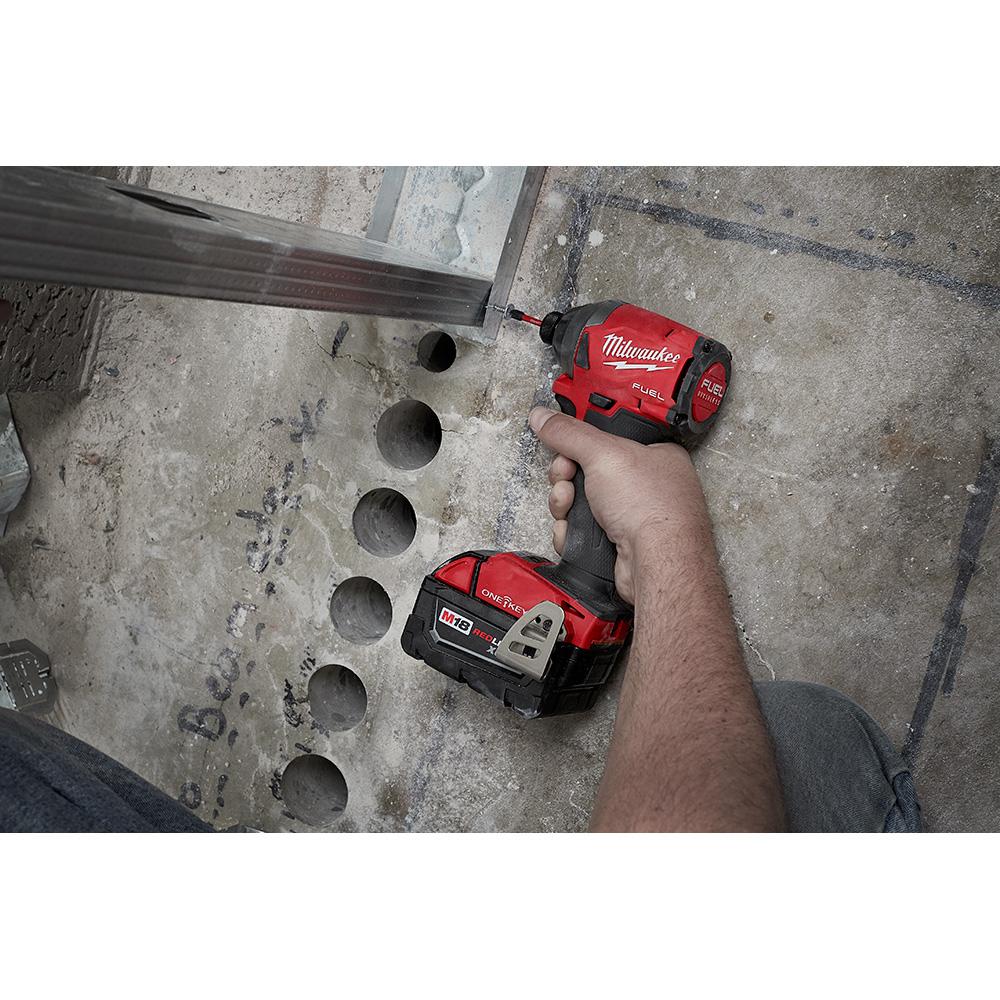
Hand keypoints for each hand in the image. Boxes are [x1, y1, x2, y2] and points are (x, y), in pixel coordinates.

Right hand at [529, 406, 708, 603]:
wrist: (655, 563)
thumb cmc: (653, 508)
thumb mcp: (604, 454)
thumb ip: (569, 433)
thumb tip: (544, 417)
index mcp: (652, 454)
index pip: (606, 437)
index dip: (580, 440)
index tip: (564, 441)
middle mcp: (643, 484)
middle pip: (585, 471)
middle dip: (566, 475)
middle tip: (566, 476)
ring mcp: (628, 516)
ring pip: (579, 503)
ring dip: (564, 504)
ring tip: (569, 506)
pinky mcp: (614, 543)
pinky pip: (580, 530)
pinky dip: (571, 531)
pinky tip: (575, 531)